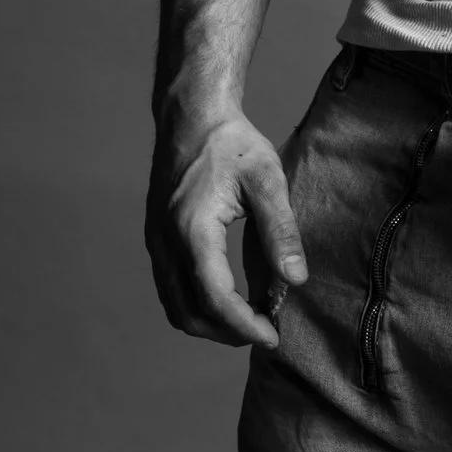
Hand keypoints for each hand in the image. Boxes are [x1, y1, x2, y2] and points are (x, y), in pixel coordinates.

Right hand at [145, 111, 306, 346]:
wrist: (192, 116)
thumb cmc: (232, 143)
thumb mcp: (266, 179)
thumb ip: (280, 230)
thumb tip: (296, 280)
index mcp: (193, 229)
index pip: (215, 298)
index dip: (244, 325)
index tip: (273, 334)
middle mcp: (166, 242)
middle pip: (190, 314)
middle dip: (228, 332)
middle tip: (266, 330)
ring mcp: (155, 242)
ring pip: (176, 307)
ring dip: (210, 324)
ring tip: (249, 319)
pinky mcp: (156, 239)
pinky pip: (170, 289)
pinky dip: (196, 306)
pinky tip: (227, 298)